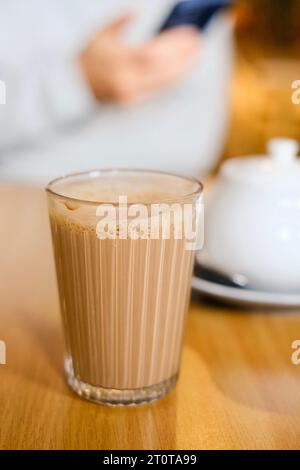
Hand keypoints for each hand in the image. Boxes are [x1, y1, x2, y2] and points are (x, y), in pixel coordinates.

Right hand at [79, 13, 199, 103]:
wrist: (71, 84)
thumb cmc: (85, 55)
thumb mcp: (99, 32)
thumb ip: (119, 21)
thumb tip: (135, 10)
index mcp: (118, 59)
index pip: (154, 53)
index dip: (175, 45)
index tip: (191, 35)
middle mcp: (126, 79)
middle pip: (163, 71)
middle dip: (184, 57)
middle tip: (199, 44)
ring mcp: (129, 93)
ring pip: (163, 83)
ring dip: (182, 70)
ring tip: (195, 57)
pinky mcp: (131, 102)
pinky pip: (157, 90)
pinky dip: (171, 80)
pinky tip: (181, 71)